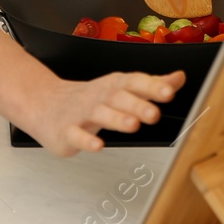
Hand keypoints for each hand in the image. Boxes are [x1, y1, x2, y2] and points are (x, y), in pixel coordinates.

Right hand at [25, 70, 187, 155]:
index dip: (152, 86)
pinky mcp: (67, 132)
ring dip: (116, 119)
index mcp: (113, 85)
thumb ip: (151, 85)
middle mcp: (98, 97)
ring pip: (99, 114)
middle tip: (154, 114)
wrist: (44, 104)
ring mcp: (81, 114)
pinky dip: (86, 140)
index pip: (134, 81)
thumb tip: (179, 78)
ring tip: (133, 125)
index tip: (169, 92)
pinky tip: (98, 145)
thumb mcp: (120, 87)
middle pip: (118, 97)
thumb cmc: (89, 98)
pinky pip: (76, 135)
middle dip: (137, 104)